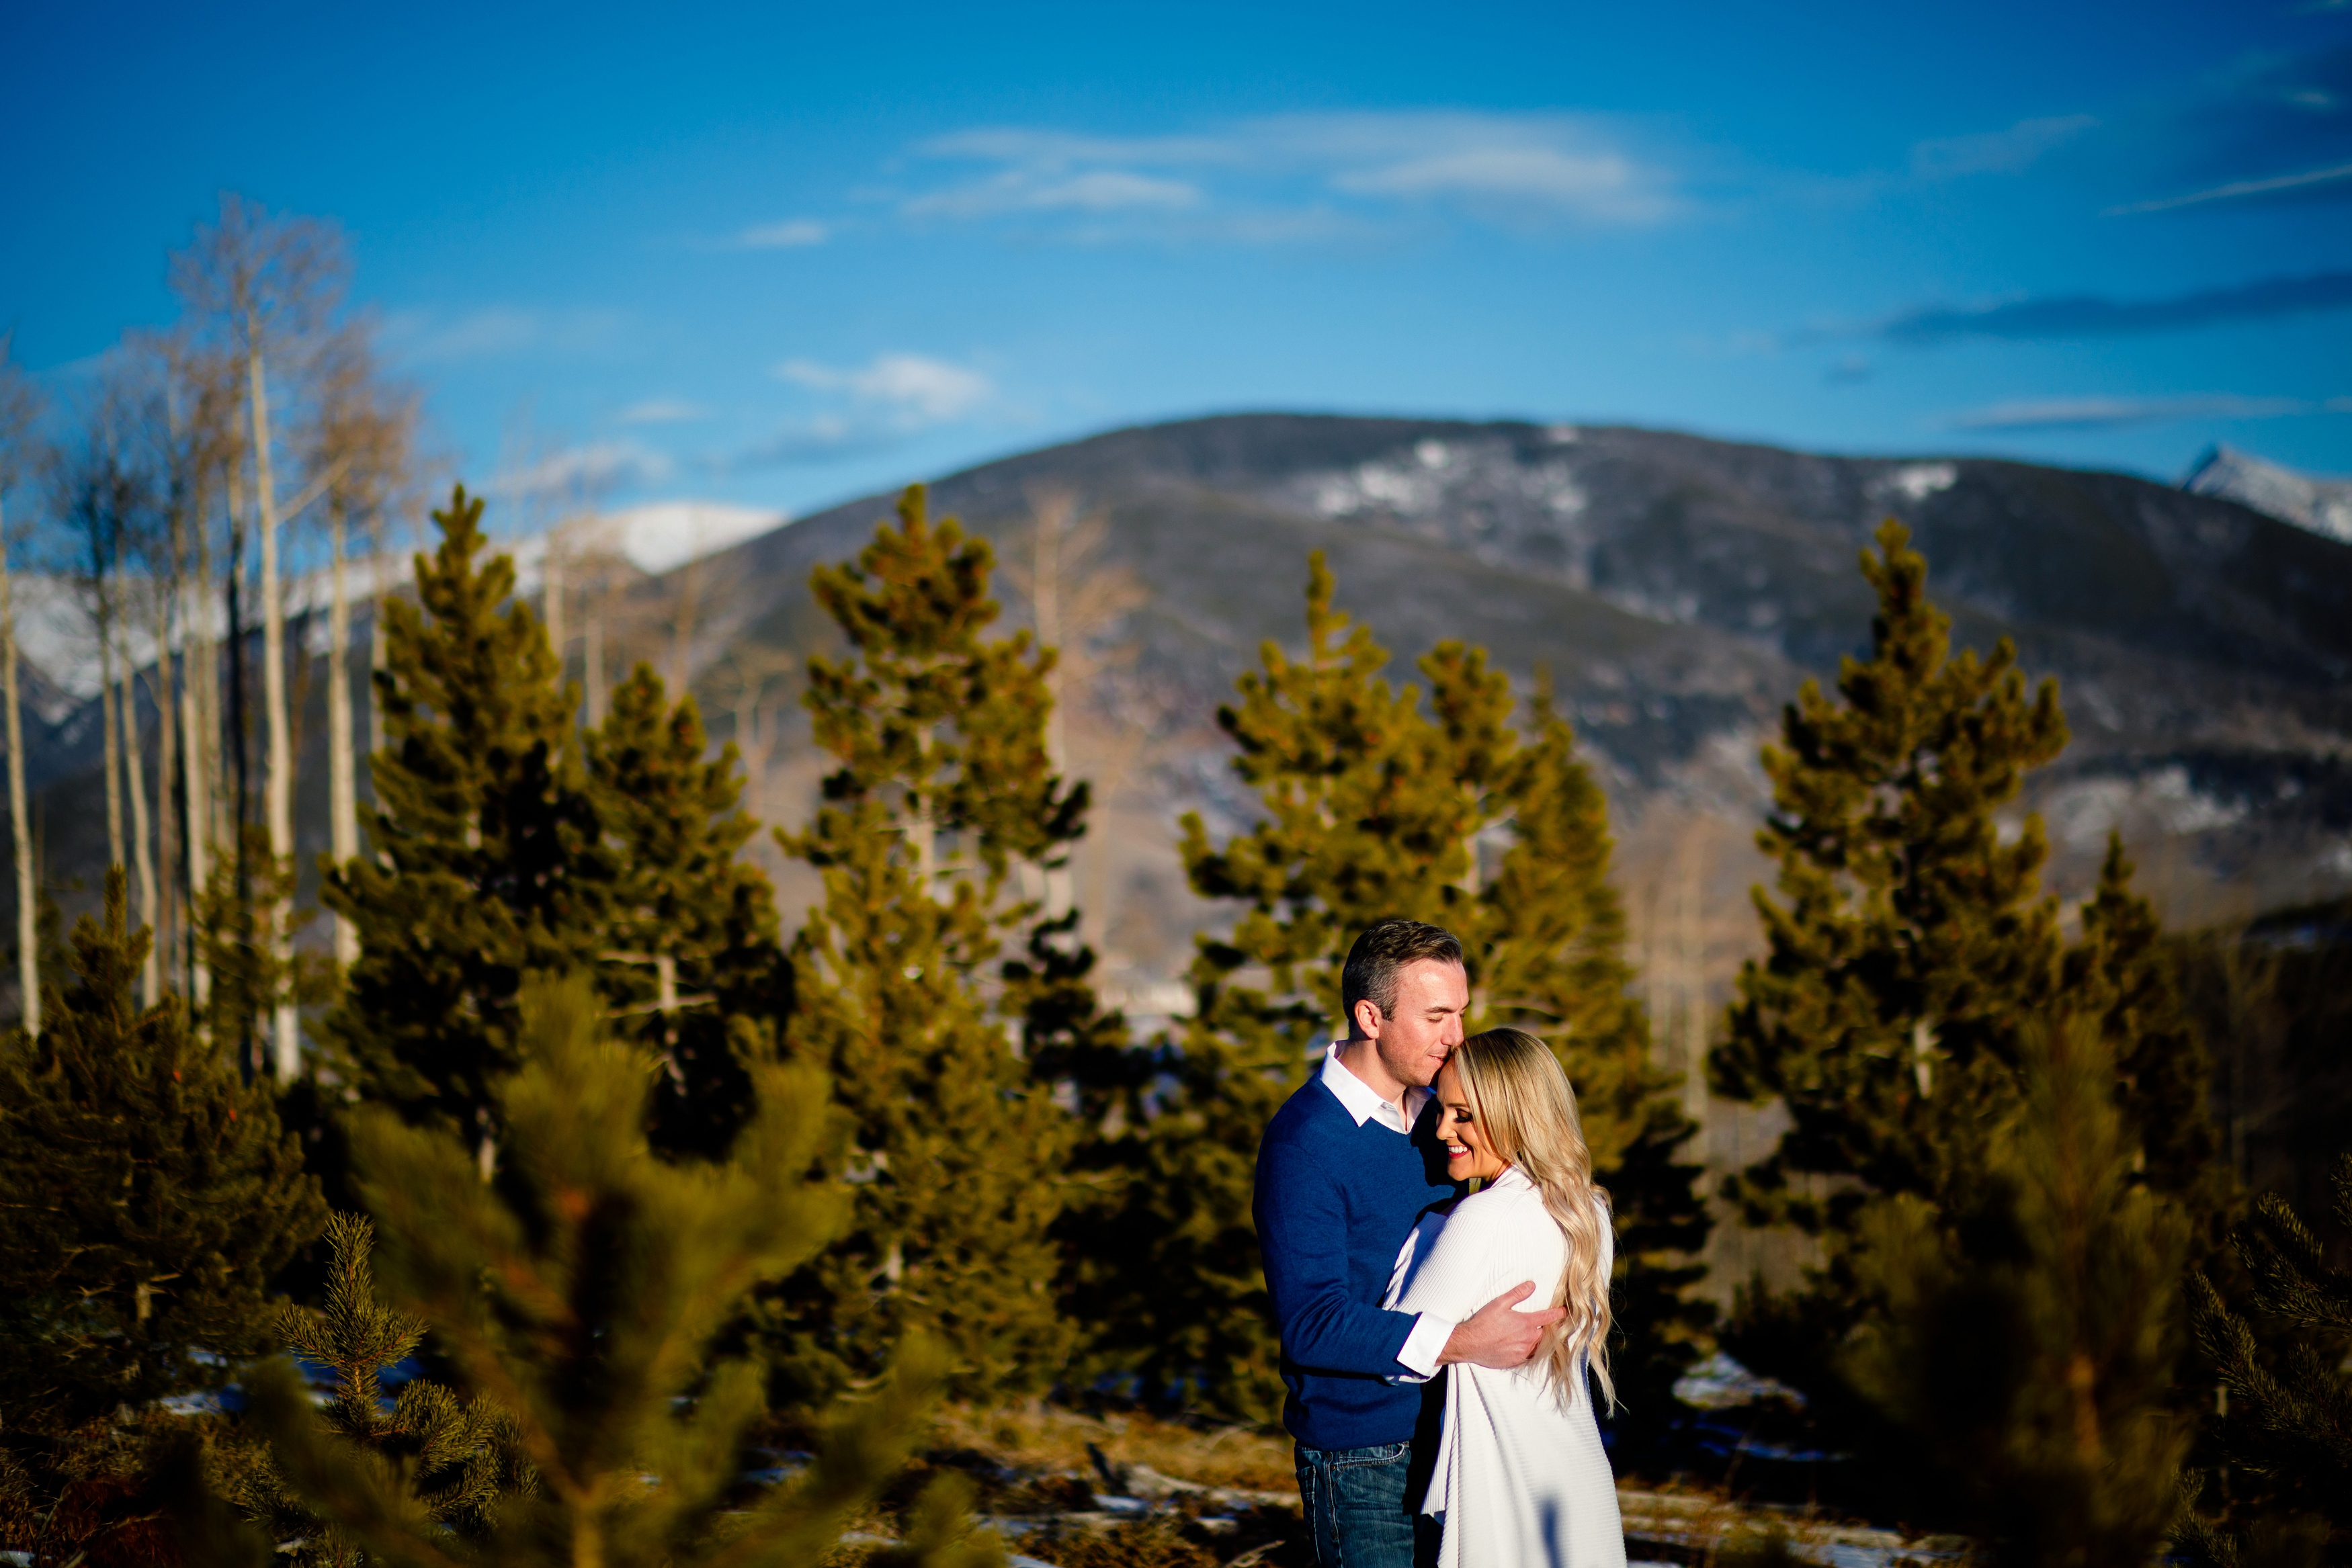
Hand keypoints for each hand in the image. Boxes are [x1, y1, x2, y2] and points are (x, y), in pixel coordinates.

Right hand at [1436, 1281, 1564, 1369]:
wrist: (1470, 1343)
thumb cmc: (1484, 1322)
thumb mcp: (1499, 1303)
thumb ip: (1517, 1294)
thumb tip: (1532, 1285)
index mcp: (1526, 1323)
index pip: (1548, 1317)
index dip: (1558, 1313)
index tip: (1563, 1311)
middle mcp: (1528, 1339)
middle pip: (1544, 1333)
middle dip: (1545, 1328)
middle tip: (1541, 1323)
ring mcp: (1523, 1352)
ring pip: (1537, 1345)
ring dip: (1536, 1340)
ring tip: (1529, 1335)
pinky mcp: (1516, 1361)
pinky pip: (1528, 1356)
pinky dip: (1528, 1350)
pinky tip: (1520, 1346)